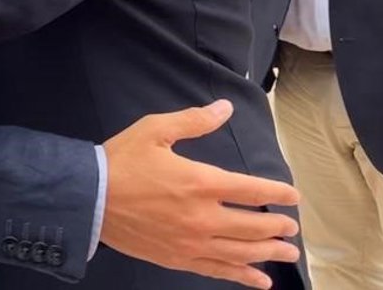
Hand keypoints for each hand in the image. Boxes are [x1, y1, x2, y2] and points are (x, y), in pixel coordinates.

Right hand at [100, 100, 300, 288]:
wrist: (90, 198)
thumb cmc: (122, 161)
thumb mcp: (154, 130)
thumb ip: (193, 120)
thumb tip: (225, 109)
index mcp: (200, 182)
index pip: (251, 189)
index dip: (276, 193)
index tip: (292, 196)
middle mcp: (202, 218)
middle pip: (252, 225)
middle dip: (277, 226)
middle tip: (291, 226)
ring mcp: (191, 243)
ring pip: (241, 252)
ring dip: (268, 252)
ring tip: (287, 251)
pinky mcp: (178, 259)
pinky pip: (218, 271)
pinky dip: (243, 276)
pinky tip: (260, 280)